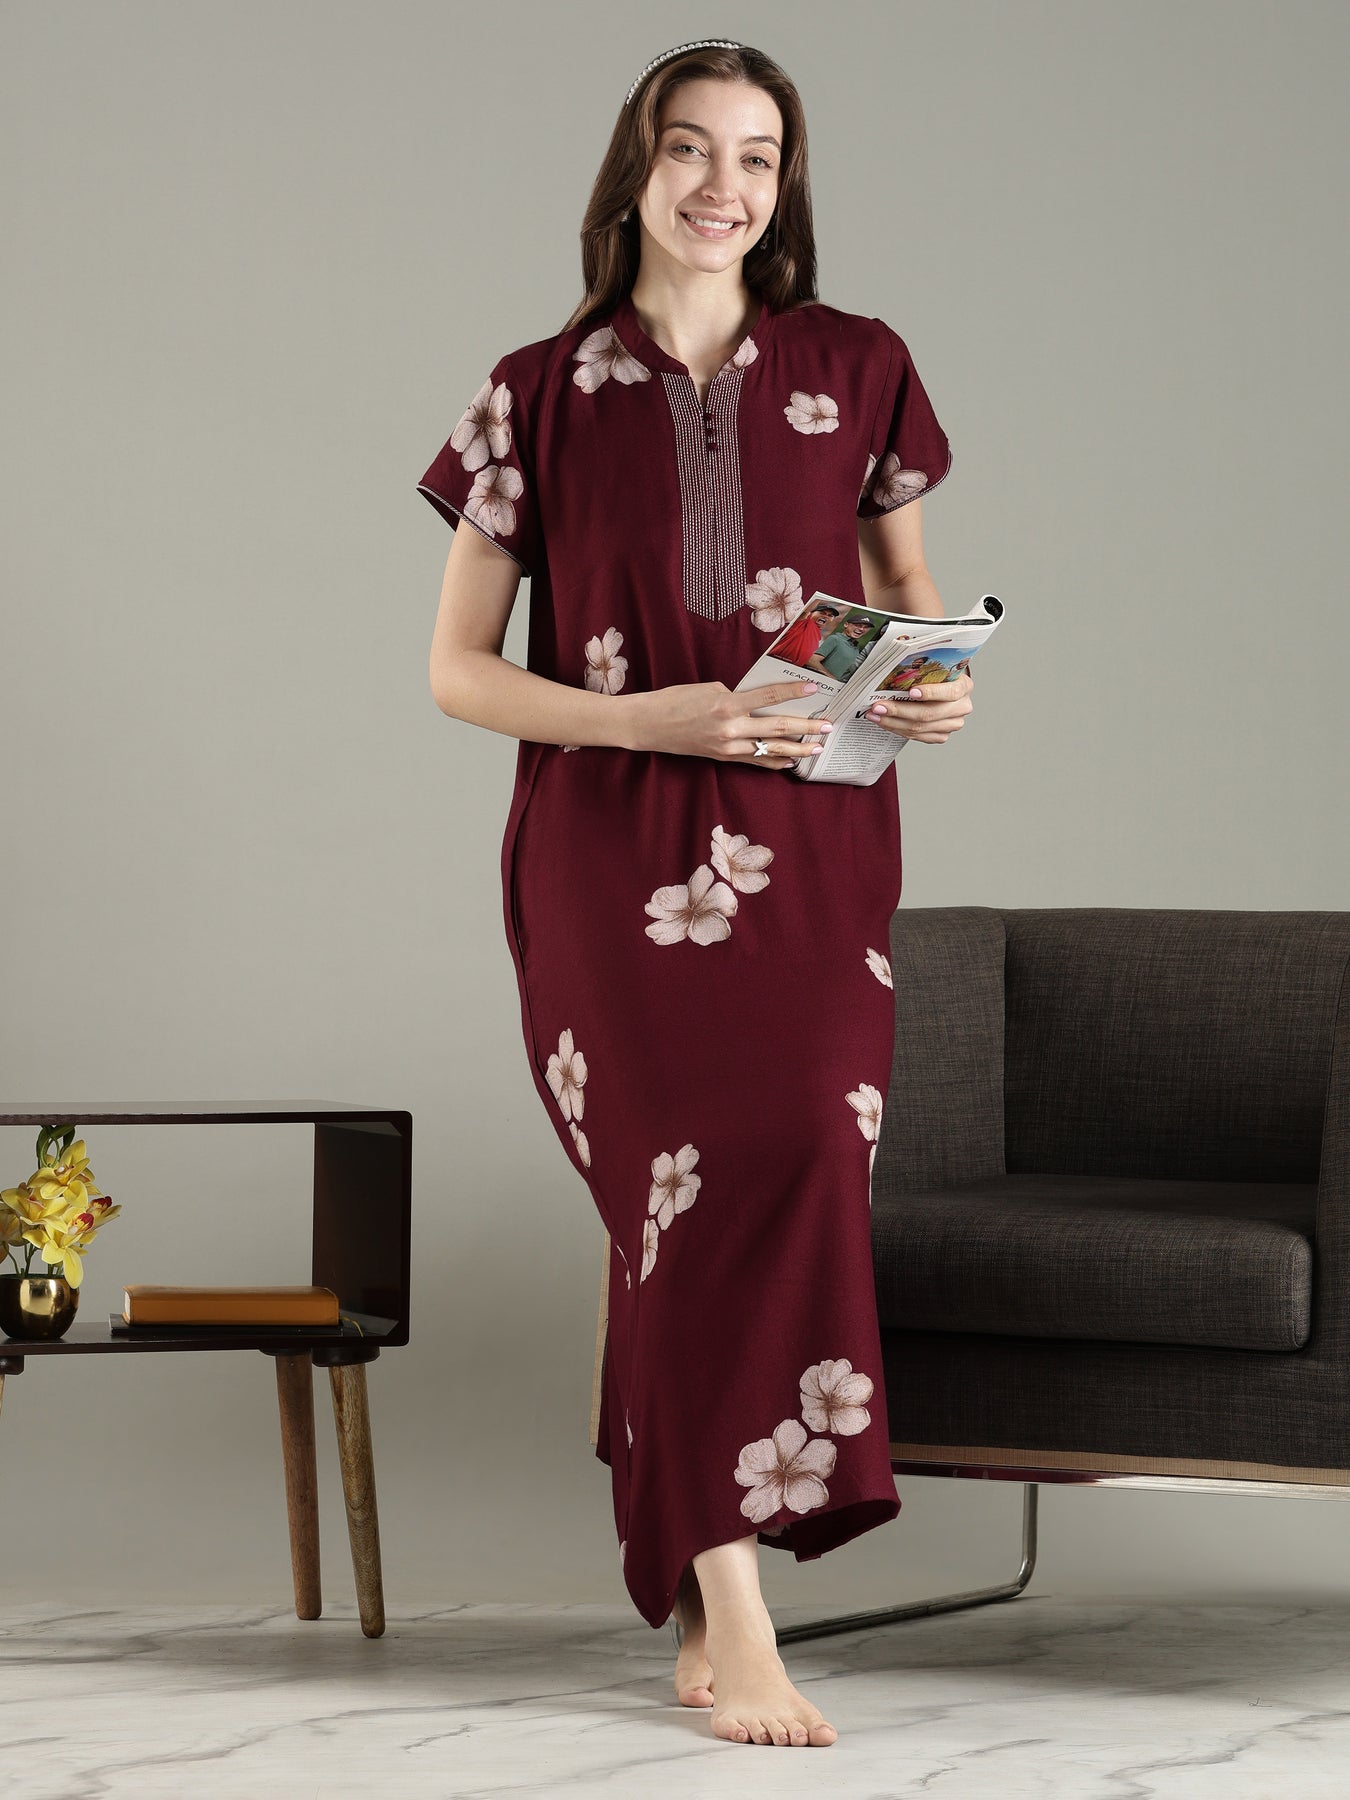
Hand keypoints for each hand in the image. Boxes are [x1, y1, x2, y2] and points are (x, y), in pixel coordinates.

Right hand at [621, 678, 831, 769]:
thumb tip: (757, 703)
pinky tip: (790, 762)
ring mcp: (727, 747)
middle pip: (777, 727)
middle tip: (828, 725)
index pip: (768, 697)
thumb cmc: (675, 700)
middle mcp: (731, 728)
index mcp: (727, 704)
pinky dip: (774, 763)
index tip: (814, 687)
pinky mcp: (722, 758)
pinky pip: (754, 762)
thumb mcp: (708, 689)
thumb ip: (735, 696)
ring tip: (817, 747)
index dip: (793, 692)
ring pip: (769, 749)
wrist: (649, 725)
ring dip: (796, 748)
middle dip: (805, 726)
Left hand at [865, 671, 973, 743]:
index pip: (950, 692)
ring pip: (920, 728)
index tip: (911, 692)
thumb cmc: (938, 677)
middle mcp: (961, 707)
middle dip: (899, 710)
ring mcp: (952, 724)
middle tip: (879, 706)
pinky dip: (898, 729)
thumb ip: (924, 669)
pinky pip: (918, 736)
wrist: (944, 689)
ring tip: (875, 715)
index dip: (930, 693)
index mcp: (963, 686)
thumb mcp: (937, 667)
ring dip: (893, 722)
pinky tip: (885, 722)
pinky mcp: (942, 735)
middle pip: (929, 713)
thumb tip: (895, 666)